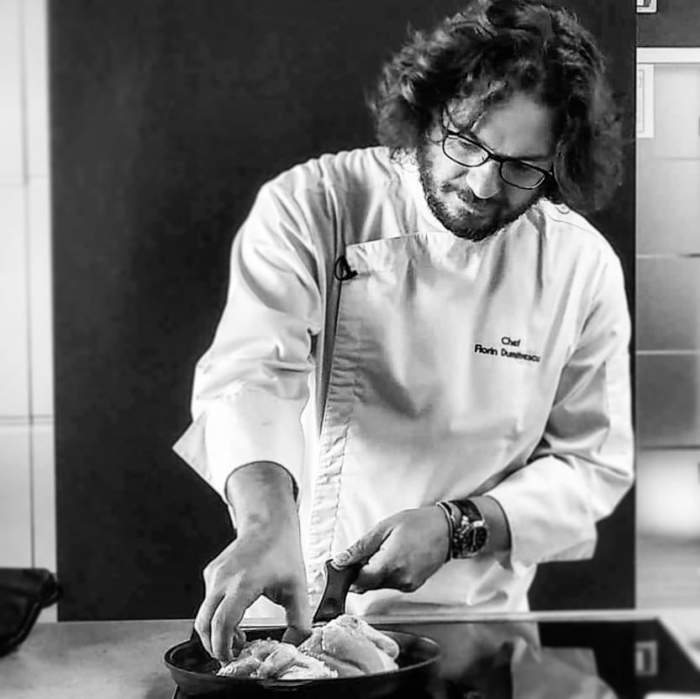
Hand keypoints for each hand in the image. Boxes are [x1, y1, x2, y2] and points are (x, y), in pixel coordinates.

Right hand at [194, 523, 310, 661]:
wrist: (269, 523)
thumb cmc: (282, 551)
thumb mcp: (298, 589)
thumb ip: (299, 622)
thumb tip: (294, 645)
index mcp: (243, 584)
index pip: (221, 625)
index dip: (222, 648)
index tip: (231, 659)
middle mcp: (223, 579)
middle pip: (203, 624)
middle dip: (214, 646)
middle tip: (231, 655)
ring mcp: (214, 575)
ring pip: (204, 613)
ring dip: (216, 631)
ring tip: (238, 636)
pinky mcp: (211, 572)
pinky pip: (208, 600)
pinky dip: (216, 615)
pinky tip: (235, 616)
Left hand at [331, 506, 449, 592]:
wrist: (446, 529)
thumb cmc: (418, 524)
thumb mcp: (384, 528)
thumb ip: (360, 547)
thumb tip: (341, 560)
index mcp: (390, 565)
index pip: (359, 582)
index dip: (348, 574)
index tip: (343, 565)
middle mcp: (400, 580)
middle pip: (368, 585)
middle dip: (361, 571)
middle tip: (366, 552)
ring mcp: (408, 585)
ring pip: (379, 585)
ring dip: (374, 572)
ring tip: (385, 550)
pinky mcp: (413, 586)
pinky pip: (392, 584)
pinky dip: (387, 574)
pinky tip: (394, 557)